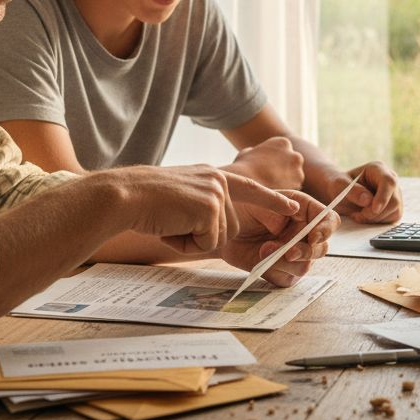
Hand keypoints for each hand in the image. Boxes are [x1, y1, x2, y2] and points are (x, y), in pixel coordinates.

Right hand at [108, 165, 298, 254]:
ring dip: (192, 240)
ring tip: (169, 222)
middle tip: (172, 223)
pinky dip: (186, 244)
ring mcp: (217, 193)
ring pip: (218, 238)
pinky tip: (170, 226)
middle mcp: (219, 181)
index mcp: (212, 175)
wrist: (125, 196)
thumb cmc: (145, 201)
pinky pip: (206, 244)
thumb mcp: (181, 196)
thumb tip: (216, 228)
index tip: (294, 206)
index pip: (250, 188)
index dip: (272, 200)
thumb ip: (203, 204)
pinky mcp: (210, 209)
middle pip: (229, 228)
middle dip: (201, 236)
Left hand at [218, 188, 338, 287]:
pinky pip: (286, 279)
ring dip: (284, 262)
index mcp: (305, 211)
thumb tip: (295, 210)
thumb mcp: (258, 199)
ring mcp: (294, 254)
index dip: (326, 230)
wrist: (222, 228)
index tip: (313, 237)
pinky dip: (274, 272)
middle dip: (305, 252)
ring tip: (263, 250)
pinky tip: (260, 261)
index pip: (329, 220)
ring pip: (304, 267)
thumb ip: (277, 204)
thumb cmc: (242, 208)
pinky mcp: (281, 271)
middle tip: (288, 252)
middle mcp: (304, 234)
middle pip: (321, 249)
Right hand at [225, 136, 304, 190]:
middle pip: (292, 162)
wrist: (245, 183)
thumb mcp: (247, 152)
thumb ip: (257, 151)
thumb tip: (255, 153)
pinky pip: (294, 188)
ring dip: (287, 181)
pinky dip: (286, 191)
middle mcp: (295, 155)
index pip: (284, 150)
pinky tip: (273, 192)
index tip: (266, 166)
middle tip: (270, 177)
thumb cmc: (243, 167)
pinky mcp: (298, 187)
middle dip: (285, 169)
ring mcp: (299, 172)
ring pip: (295, 176)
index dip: (275, 159)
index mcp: (283, 143)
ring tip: (270, 187)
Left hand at [329, 161, 401, 223]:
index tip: (374, 209)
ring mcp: (395, 194)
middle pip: (394, 200)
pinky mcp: (395, 207)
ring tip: (359, 214)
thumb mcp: (339, 185)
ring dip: (375, 218)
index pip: (388, 182)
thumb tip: (368, 200)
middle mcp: (390, 180)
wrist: (340, 194)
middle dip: (376, 212)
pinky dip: (378, 222)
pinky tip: (366, 217)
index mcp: (377, 169)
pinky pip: (393, 218)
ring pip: (395, 211)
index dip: (383, 197)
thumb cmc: (339, 186)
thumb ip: (352, 191)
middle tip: (359, 215)